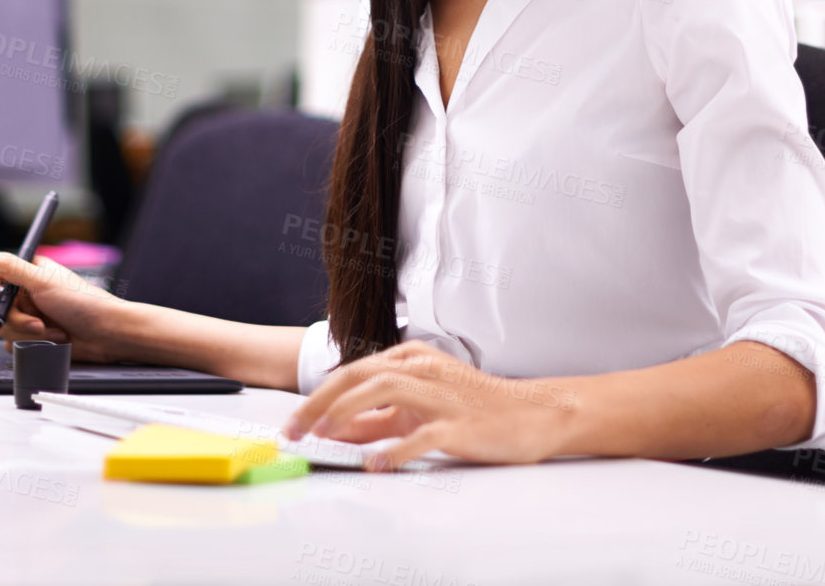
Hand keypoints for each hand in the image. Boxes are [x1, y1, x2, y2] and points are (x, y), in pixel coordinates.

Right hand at [0, 245, 126, 363]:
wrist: (106, 334)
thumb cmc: (84, 302)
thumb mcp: (42, 282)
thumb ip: (8, 267)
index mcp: (28, 273)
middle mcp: (25, 293)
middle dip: (15, 318)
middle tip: (35, 321)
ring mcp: (28, 316)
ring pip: (3, 329)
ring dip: (27, 332)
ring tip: (50, 329)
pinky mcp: (32, 337)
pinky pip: (14, 345)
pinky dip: (32, 344)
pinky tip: (53, 338)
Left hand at [281, 340, 576, 470]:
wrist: (531, 413)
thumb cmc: (473, 408)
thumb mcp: (419, 407)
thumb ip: (379, 418)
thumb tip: (337, 430)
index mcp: (411, 359)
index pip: (352, 371)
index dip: (318, 396)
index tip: (293, 423)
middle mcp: (424, 368)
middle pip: (360, 376)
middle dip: (320, 402)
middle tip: (294, 430)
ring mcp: (442, 393)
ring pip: (386, 390)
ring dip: (350, 411)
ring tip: (325, 434)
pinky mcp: (460, 423)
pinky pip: (423, 433)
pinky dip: (396, 449)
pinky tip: (376, 465)